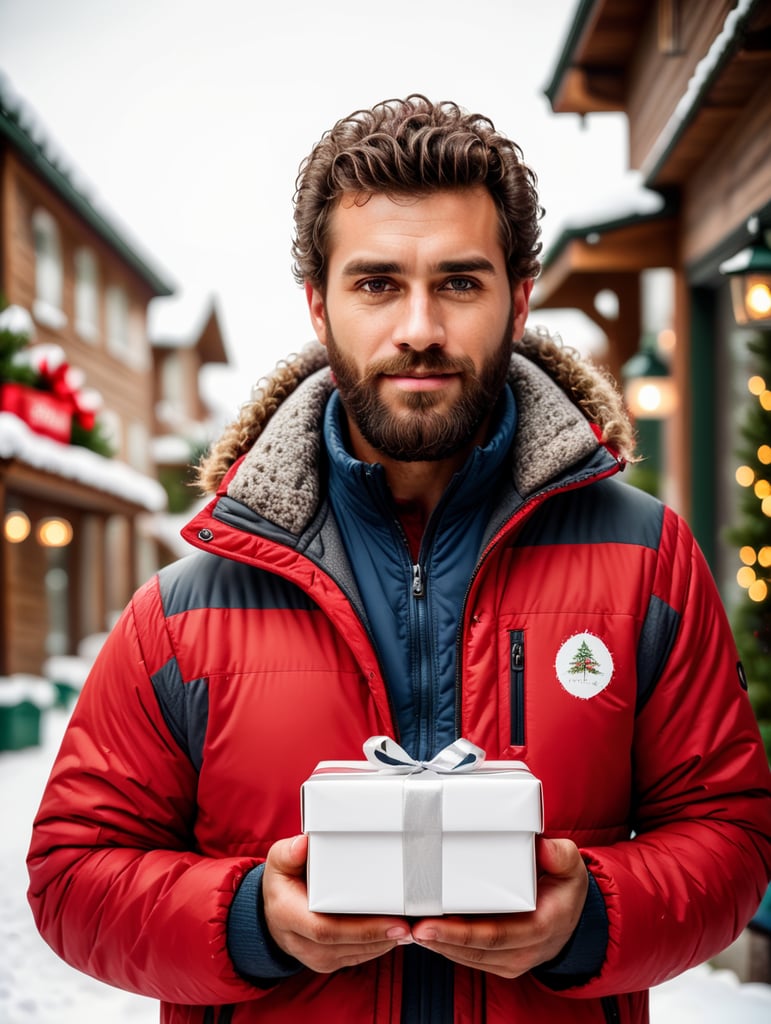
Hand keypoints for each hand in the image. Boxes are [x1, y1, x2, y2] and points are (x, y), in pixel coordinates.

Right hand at [262, 834, 413, 973]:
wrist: (272, 914)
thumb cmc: (282, 881)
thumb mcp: (279, 861)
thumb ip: (289, 852)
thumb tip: (304, 844)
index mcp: (288, 915)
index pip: (326, 929)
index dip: (361, 929)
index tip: (393, 921)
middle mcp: (301, 943)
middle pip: (346, 944)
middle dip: (381, 935)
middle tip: (410, 923)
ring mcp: (315, 957)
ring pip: (356, 954)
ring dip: (385, 942)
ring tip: (410, 926)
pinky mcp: (328, 962)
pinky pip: (357, 957)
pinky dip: (379, 945)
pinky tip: (397, 933)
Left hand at [410, 838, 588, 978]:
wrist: (573, 920)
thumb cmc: (565, 888)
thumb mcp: (571, 867)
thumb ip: (561, 856)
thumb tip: (543, 847)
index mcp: (541, 928)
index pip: (495, 935)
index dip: (459, 933)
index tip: (428, 925)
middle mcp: (524, 952)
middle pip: (474, 950)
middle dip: (438, 939)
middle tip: (408, 924)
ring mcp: (511, 961)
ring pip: (467, 957)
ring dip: (437, 944)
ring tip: (408, 925)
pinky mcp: (499, 962)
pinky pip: (468, 957)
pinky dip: (445, 946)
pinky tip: (424, 932)